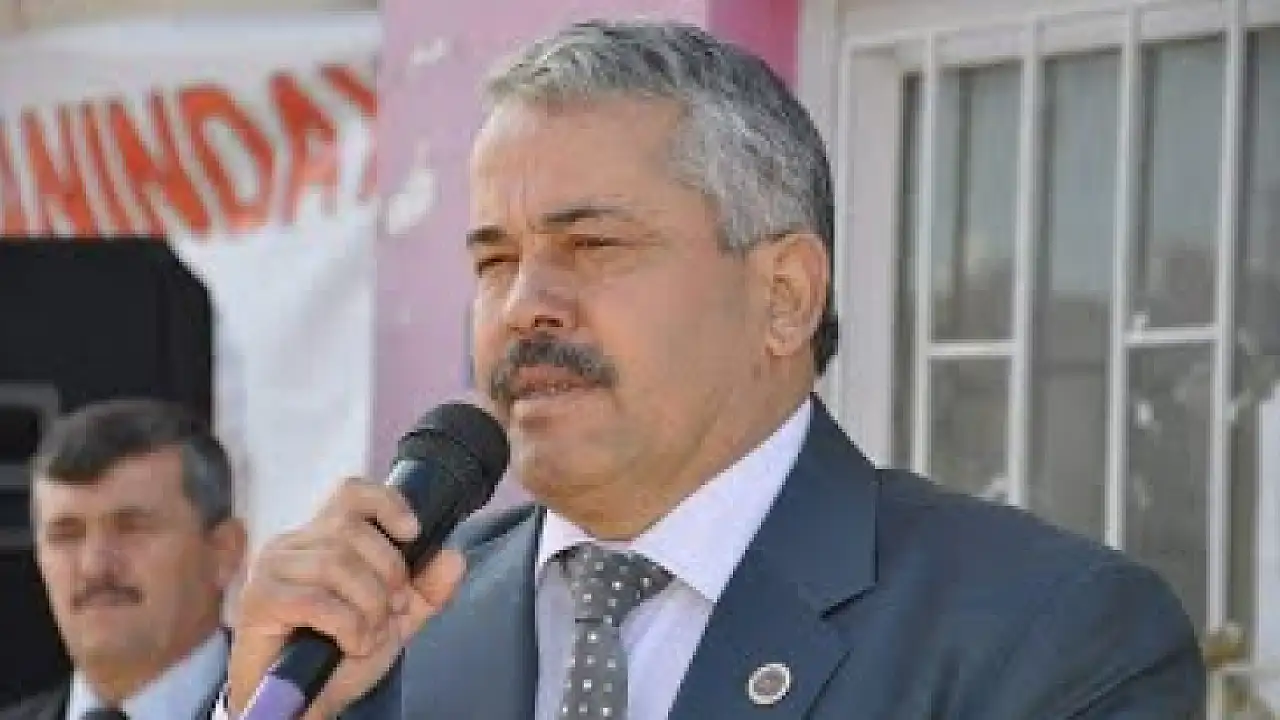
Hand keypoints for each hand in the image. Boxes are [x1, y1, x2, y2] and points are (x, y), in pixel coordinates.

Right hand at [225, 478, 464, 718]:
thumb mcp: (397, 620)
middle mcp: (293, 543)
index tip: (413, 532)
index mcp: (323, 537)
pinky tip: (352, 645)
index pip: (351, 493)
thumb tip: (454, 556)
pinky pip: (317, 601)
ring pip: (337, 564)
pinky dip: (348, 627)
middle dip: (388, 573)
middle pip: (352, 531)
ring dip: (369, 606)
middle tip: (392, 611)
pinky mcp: (260, 600)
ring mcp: (272, 569)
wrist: (303, 704)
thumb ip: (428, 590)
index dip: (386, 502)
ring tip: (369, 635)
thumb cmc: (340, 655)